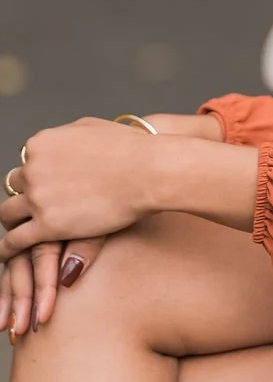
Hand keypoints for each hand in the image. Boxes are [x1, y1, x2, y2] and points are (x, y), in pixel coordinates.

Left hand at [0, 112, 223, 340]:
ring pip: (8, 214)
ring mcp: (37, 197)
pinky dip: (7, 248)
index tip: (45, 186)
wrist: (149, 171)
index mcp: (41, 143)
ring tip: (16, 232)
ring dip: (12, 222)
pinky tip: (8, 253)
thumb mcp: (93, 127)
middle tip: (33, 210)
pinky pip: (15, 241)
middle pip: (15, 186)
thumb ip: (68, 136)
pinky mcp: (46, 226)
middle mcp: (33, 168)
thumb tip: (62, 142)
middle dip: (23, 197)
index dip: (37, 176)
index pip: (26, 162)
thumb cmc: (132, 148)